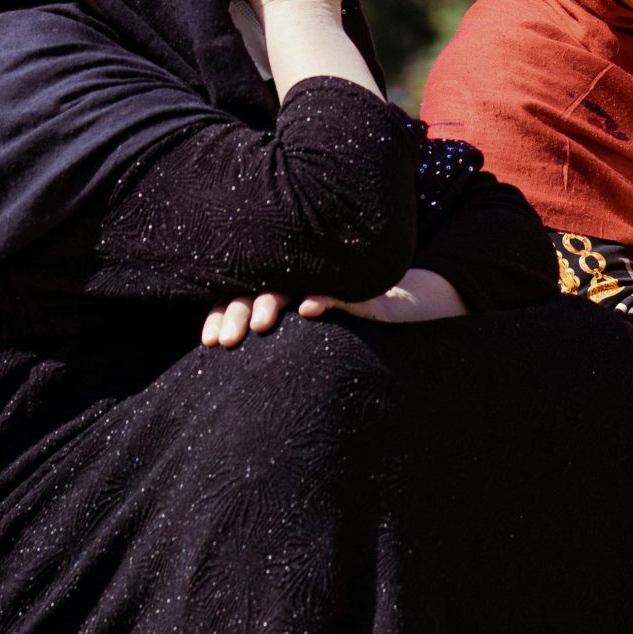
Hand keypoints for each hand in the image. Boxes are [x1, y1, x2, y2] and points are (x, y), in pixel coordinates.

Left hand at [200, 270, 467, 348]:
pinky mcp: (370, 286)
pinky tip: (309, 308)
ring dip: (274, 301)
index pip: (247, 294)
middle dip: (241, 311)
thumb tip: (227, 355)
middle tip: (227, 340)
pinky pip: (345, 291)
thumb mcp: (317, 335)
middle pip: (264, 286)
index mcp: (289, 288)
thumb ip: (280, 333)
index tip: (211, 342)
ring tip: (262, 324)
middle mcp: (309, 278)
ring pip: (297, 284)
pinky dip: (327, 298)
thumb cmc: (358, 324)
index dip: (225, 314)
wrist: (421, 306)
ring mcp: (337, 280)